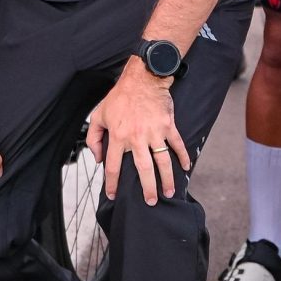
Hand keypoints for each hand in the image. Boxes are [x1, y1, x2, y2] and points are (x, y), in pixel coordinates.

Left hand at [86, 63, 187, 205]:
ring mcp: (154, 132)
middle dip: (147, 189)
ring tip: (169, 191)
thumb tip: (98, 158)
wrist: (143, 78)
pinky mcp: (168, 126)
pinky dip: (183, 157)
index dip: (112, 183)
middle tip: (151, 201)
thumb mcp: (99, 115)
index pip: (113, 166)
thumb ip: (94, 138)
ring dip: (167, 178)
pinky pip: (178, 145)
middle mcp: (136, 137)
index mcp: (118, 136)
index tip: (113, 195)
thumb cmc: (120, 97)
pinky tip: (186, 167)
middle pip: (143, 170)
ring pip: (162, 161)